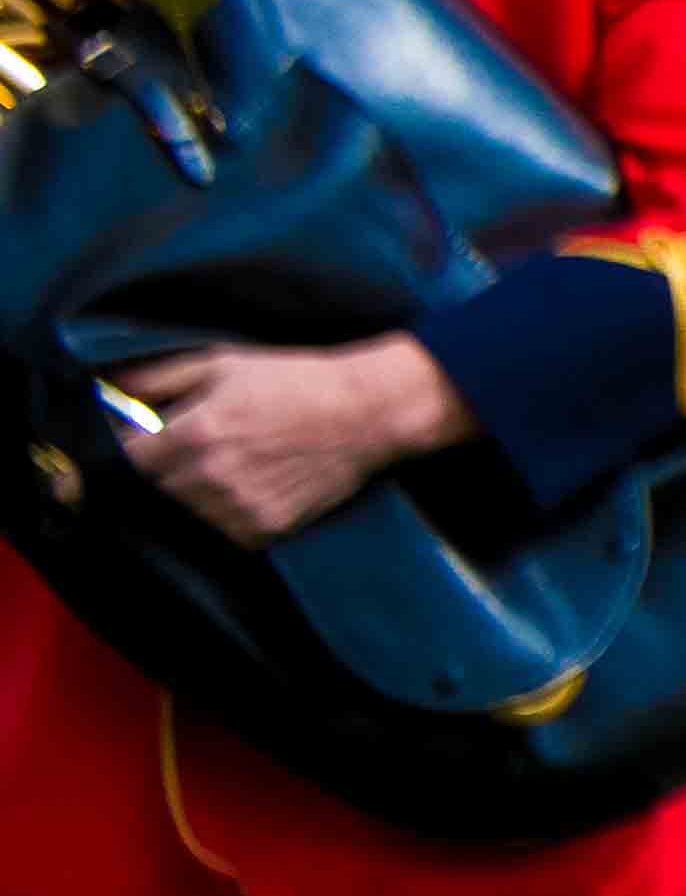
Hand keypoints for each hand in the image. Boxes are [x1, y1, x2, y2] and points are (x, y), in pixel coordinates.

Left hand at [103, 333, 470, 544]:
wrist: (369, 413)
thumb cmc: (295, 381)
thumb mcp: (221, 362)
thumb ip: (155, 376)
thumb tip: (105, 387)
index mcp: (195, 434)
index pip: (124, 461)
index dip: (127, 449)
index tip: (141, 438)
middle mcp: (212, 478)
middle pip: (149, 493)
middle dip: (156, 473)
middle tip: (182, 451)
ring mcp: (240, 509)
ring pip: (182, 517)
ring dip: (186, 497)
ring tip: (216, 469)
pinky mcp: (267, 530)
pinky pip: (219, 534)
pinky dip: (219, 516)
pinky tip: (241, 488)